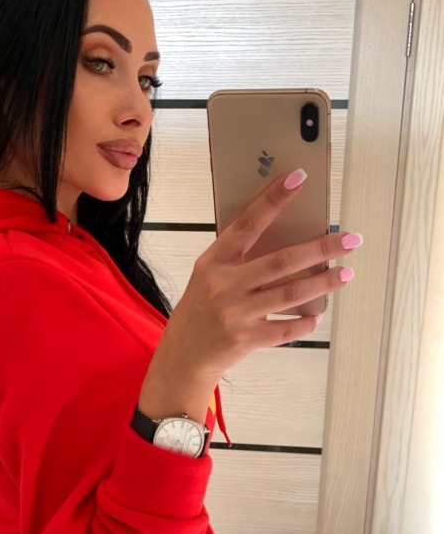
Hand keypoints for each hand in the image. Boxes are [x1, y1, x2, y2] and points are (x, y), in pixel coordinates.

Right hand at [160, 169, 358, 384]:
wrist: (184, 355)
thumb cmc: (201, 308)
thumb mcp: (209, 275)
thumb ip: (238, 257)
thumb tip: (288, 235)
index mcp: (214, 262)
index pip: (247, 224)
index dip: (273, 200)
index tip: (298, 179)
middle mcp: (224, 286)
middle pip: (282, 261)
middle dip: (321, 248)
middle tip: (350, 239)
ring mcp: (236, 314)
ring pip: (291, 293)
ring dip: (324, 283)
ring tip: (346, 273)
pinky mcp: (246, 340)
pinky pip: (286, 329)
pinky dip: (306, 321)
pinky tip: (318, 314)